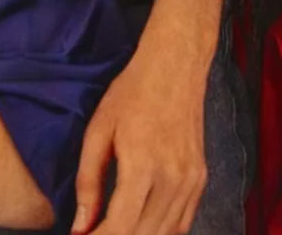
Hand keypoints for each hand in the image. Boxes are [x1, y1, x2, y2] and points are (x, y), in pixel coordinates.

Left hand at [74, 41, 210, 234]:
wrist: (175, 65)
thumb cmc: (133, 92)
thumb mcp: (98, 131)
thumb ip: (88, 183)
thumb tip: (80, 226)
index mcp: (143, 165)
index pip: (121, 228)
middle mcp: (173, 178)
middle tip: (94, 233)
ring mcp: (191, 180)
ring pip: (167, 234)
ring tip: (113, 230)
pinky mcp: (201, 178)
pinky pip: (183, 222)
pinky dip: (162, 232)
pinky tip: (142, 227)